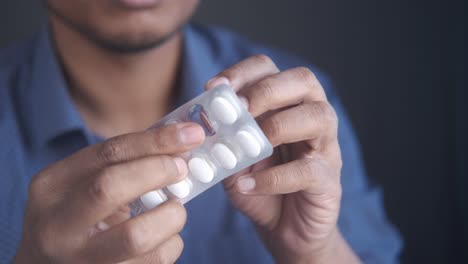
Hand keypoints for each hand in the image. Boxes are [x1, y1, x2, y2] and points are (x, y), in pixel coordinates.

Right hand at [13, 123, 204, 263]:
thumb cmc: (76, 217)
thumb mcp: (81, 184)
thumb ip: (122, 165)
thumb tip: (179, 148)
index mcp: (53, 187)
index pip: (108, 153)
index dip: (156, 141)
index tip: (190, 134)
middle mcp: (58, 225)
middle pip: (110, 188)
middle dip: (157, 172)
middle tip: (182, 169)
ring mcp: (79, 259)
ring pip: (137, 235)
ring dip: (171, 216)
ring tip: (175, 209)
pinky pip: (154, 261)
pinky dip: (172, 243)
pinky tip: (166, 236)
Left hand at [206, 55, 359, 262]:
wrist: (284, 231)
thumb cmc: (260, 188)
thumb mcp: (234, 160)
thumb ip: (222, 141)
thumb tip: (201, 124)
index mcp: (286, 105)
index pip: (270, 69)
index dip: (243, 72)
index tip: (216, 88)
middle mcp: (311, 117)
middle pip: (303, 80)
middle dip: (266, 90)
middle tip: (238, 110)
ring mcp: (325, 147)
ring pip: (319, 116)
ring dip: (279, 125)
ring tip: (250, 143)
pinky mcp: (328, 181)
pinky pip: (308, 170)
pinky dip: (273, 177)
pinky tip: (246, 185)